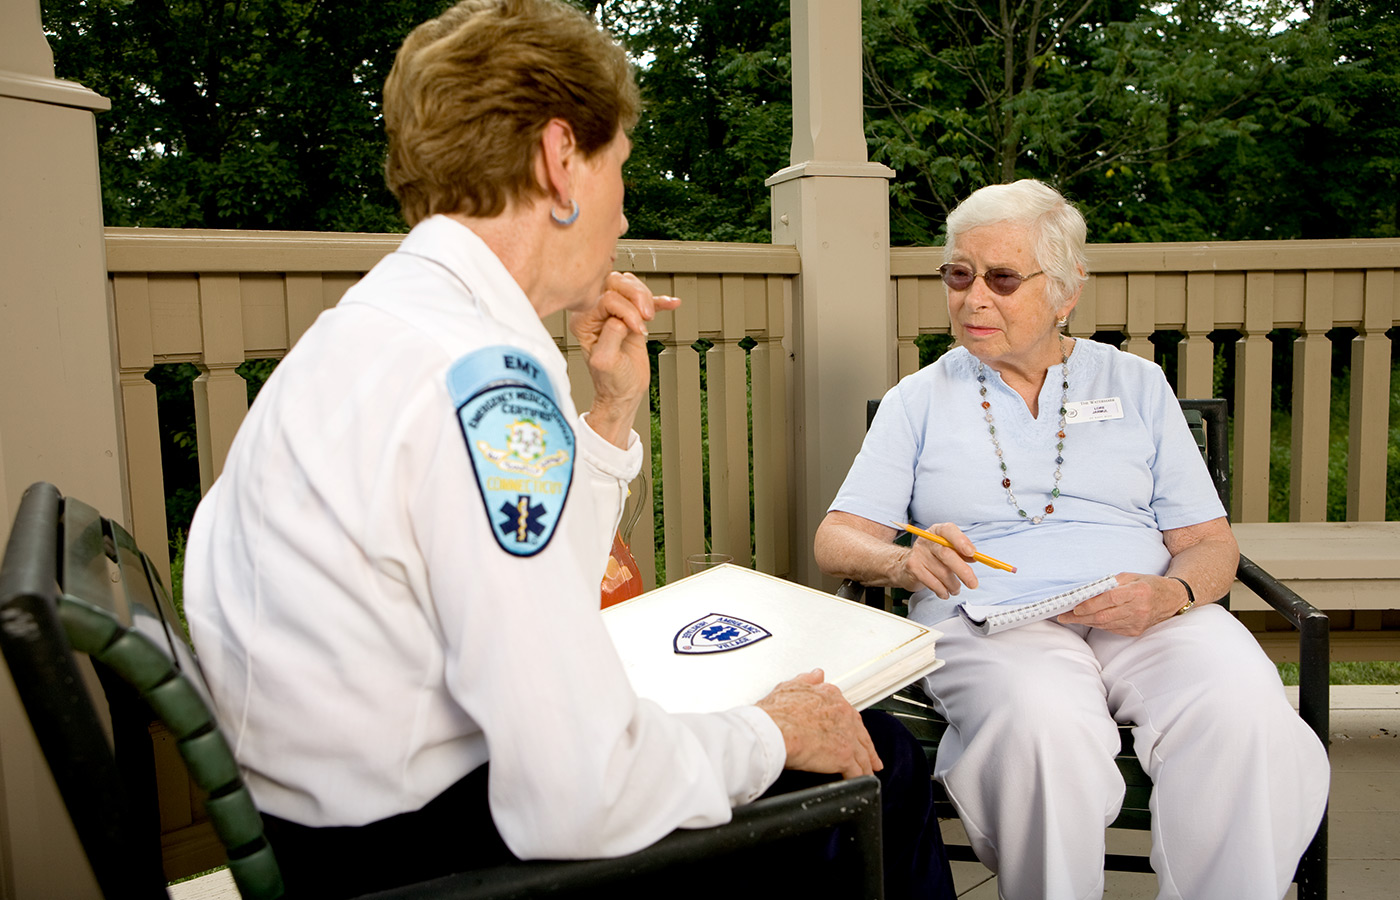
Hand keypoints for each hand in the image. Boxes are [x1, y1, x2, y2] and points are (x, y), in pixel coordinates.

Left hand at [570, 272, 679, 446]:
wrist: (624, 392)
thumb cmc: (611, 381)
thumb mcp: (606, 361)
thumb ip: (610, 336)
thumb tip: (619, 318)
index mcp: (584, 321)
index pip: (606, 297)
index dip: (625, 309)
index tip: (636, 328)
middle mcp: (596, 313)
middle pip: (616, 284)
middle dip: (636, 296)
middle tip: (646, 316)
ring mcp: (614, 312)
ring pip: (630, 286)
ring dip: (646, 297)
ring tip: (651, 317)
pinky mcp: (632, 316)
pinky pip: (645, 300)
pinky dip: (659, 301)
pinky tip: (671, 303)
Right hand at [755, 669, 880, 777]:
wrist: (772, 731)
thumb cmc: (775, 713)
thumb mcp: (788, 688)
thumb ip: (806, 681)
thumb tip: (816, 675)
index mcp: (830, 696)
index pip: (847, 712)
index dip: (852, 725)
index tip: (853, 731)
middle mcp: (842, 713)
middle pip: (861, 733)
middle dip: (867, 747)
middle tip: (872, 757)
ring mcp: (846, 735)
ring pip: (862, 752)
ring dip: (867, 764)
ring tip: (868, 772)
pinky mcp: (844, 756)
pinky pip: (857, 770)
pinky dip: (860, 777)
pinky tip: (860, 781)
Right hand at [898, 523, 978, 598]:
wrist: (907, 565)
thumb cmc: (934, 556)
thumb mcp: (948, 550)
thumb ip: (962, 552)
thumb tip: (975, 557)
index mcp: (938, 531)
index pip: (949, 530)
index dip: (961, 541)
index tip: (973, 553)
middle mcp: (926, 539)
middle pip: (946, 554)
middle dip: (963, 571)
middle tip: (973, 584)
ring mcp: (918, 553)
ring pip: (941, 572)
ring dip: (953, 585)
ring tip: (956, 589)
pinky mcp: (913, 567)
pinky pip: (932, 583)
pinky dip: (942, 591)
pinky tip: (945, 593)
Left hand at [1056, 572, 1183, 635]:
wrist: (1172, 599)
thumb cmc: (1149, 584)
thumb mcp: (1132, 576)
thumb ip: (1112, 583)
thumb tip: (1089, 590)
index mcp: (1138, 592)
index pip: (1110, 599)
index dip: (1091, 604)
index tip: (1075, 606)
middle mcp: (1138, 609)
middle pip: (1105, 615)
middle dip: (1081, 617)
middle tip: (1064, 616)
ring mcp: (1137, 622)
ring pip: (1106, 624)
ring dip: (1086, 622)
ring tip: (1070, 619)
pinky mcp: (1135, 631)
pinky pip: (1112, 629)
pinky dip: (1098, 625)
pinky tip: (1087, 621)